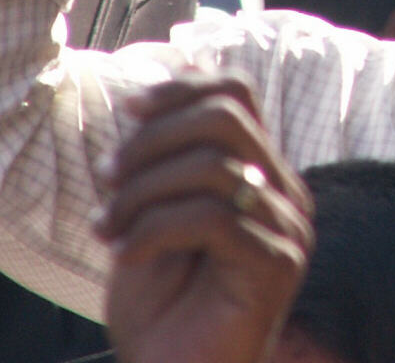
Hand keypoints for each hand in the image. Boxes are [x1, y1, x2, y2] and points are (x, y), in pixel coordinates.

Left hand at [99, 70, 313, 362]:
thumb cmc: (162, 306)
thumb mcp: (152, 216)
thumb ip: (160, 161)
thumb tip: (143, 95)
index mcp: (263, 173)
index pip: (237, 94)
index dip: (181, 87)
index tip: (128, 110)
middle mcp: (286, 192)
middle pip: (227, 117)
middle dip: (153, 139)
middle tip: (108, 178)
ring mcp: (288, 228)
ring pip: (215, 165)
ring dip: (144, 191)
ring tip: (107, 226)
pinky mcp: (276, 264)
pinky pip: (212, 218)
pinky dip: (154, 229)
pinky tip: (122, 255)